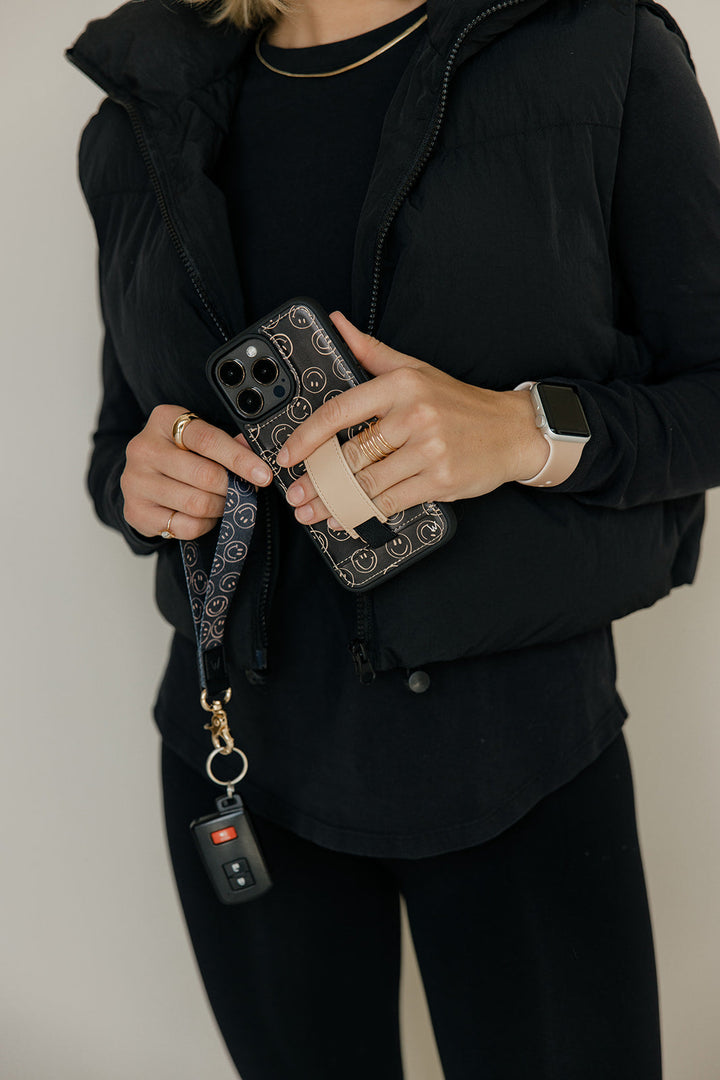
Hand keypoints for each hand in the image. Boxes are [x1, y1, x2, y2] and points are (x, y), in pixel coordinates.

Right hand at [121, 404, 272, 539]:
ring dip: (220, 507)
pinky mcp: (136, 511)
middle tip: (242, 491)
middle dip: (232, 488)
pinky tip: (203, 515)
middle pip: (205, 475)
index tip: (263, 475)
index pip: (208, 440)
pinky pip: (186, 525)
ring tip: (223, 502)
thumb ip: (225, 443)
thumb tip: (253, 449)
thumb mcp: (198, 440)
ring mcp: (136, 481)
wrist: (141, 480)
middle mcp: (144, 448)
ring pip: (197, 503)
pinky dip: (204, 524)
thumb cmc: (179, 455)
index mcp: (163, 420)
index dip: (240, 459)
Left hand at [277, 312, 549, 526]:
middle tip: (296, 495)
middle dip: (318, 481)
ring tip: (313, 512)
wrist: (512, 431)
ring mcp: (428, 450)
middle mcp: (414, 415)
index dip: (307, 437)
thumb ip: (370, 351)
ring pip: (367, 483)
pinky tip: (347, 519)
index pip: (340, 412)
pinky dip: (365, 514)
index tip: (288, 455)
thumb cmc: (458, 403)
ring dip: (335, 503)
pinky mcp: (440, 480)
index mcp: (401, 386)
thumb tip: (335, 324)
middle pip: (350, 455)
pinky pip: (390, 501)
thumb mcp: (415, 369)